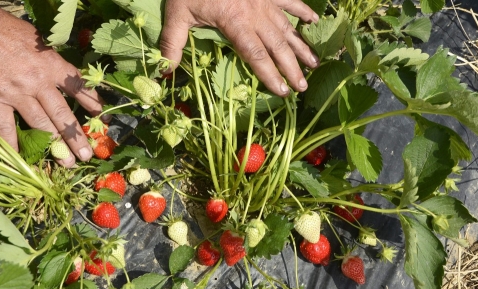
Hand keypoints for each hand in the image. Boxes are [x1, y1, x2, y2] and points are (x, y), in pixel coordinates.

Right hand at [0, 0, 104, 166]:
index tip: (102, 118)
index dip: (92, 103)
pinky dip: (12, 144)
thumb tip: (64, 75)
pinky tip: (20, 158)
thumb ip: (51, 60)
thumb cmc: (3, 28)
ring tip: (66, 162)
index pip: (78, 88)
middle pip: (62, 114)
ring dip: (54, 146)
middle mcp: (38, 82)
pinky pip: (6, 127)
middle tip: (87, 155)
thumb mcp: (37, 39)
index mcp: (51, 65)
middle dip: (76, 137)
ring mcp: (16, 94)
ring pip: (40, 124)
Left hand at [160, 0, 319, 96]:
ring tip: (314, 65)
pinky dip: (302, 11)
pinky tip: (314, 22)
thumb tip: (163, 73)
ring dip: (301, 47)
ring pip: (286, 27)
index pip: (256, 55)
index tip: (281, 92)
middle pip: (277, 46)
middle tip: (302, 87)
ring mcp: (264, 1)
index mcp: (235, 22)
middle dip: (291, 68)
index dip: (270, 75)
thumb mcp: (176, 15)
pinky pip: (289, 1)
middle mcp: (254, 13)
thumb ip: (172, 45)